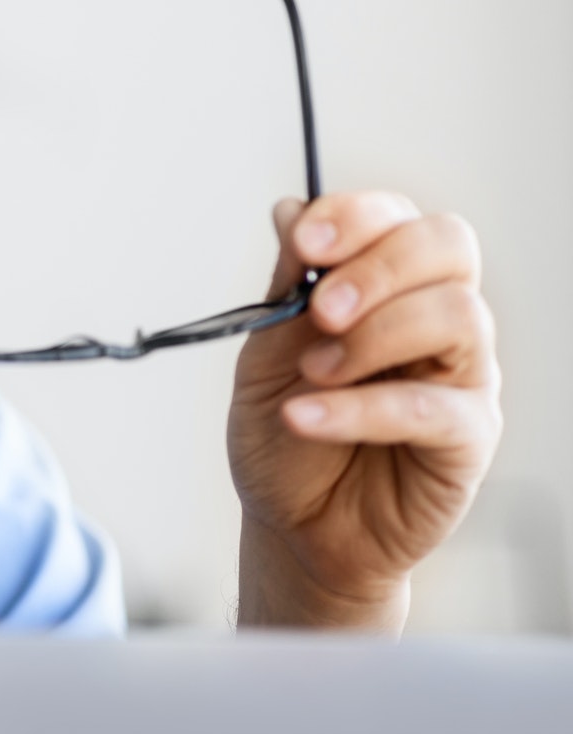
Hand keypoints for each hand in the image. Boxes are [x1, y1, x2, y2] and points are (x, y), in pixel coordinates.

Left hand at [228, 191, 500, 629]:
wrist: (291, 524)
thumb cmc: (286, 436)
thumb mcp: (265, 354)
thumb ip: (287, 286)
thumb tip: (291, 209)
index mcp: (389, 286)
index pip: (402, 218)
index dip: (358, 217)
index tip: (307, 243)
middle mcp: (437, 319)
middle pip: (448, 246)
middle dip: (378, 265)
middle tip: (322, 310)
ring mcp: (462, 376)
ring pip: (456, 315)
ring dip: (374, 337)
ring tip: (313, 372)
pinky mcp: (468, 439)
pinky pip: (435, 408)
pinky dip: (360, 408)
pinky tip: (306, 416)